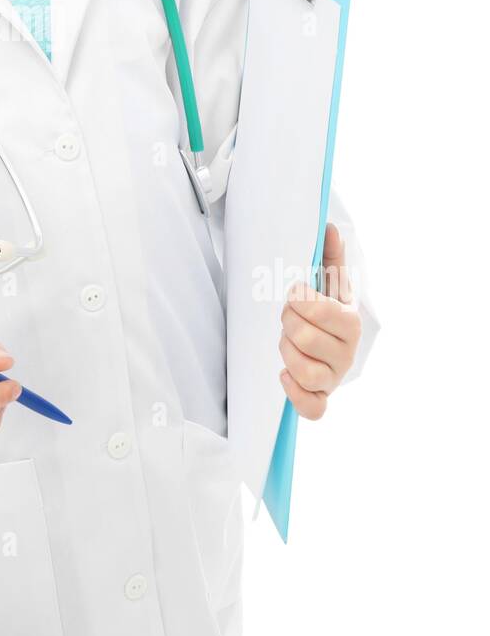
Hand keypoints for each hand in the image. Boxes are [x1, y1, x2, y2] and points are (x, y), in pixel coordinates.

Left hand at [278, 222, 361, 419]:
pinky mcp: (321, 399)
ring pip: (303, 371)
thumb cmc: (324, 311)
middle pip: (304, 338)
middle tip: (288, 319)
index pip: (318, 309)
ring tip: (287, 343)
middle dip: (287, 324)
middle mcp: (347, 354)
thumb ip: (329, 257)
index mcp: (350, 322)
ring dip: (286, 353)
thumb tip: (329, 227)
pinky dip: (295, 393)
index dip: (297, 300)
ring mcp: (334, 379)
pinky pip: (312, 409)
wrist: (328, 344)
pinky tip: (284, 374)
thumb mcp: (327, 283)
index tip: (295, 295)